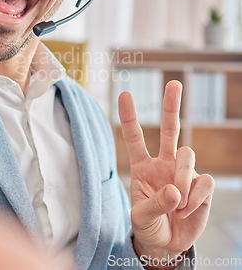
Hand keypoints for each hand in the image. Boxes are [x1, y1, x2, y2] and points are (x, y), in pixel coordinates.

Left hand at [118, 80, 214, 260]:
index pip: (135, 137)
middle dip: (171, 105)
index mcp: (142, 166)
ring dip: (182, 179)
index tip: (125, 94)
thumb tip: (175, 191)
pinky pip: (204, 180)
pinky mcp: (202, 186)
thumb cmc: (148, 226)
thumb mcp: (141, 218)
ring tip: (178, 204)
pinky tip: (188, 209)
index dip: (130, 116)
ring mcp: (184, 172)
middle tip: (174, 83)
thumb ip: (155, 204)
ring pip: (187, 155)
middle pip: (170, 129)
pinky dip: (196, 196)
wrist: (167, 245)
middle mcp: (164, 164)